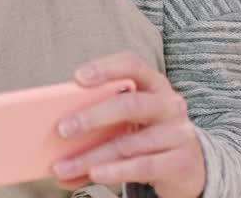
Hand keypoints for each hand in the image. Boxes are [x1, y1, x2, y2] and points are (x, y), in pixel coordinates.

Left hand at [52, 52, 205, 197]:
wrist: (187, 165)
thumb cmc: (146, 133)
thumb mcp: (127, 119)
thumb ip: (98, 121)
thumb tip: (53, 140)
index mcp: (152, 83)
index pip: (132, 64)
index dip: (106, 68)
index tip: (78, 77)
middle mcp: (169, 104)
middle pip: (130, 104)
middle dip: (92, 117)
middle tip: (62, 129)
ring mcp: (179, 133)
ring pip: (128, 144)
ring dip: (91, 157)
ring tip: (63, 168)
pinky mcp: (181, 162)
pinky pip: (143, 166)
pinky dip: (115, 172)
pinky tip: (94, 175)